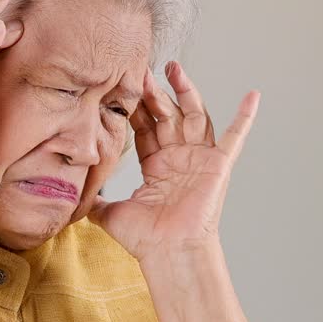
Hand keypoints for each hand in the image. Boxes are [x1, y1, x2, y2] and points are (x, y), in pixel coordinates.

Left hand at [89, 61, 258, 261]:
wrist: (168, 253)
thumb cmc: (145, 239)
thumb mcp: (109, 213)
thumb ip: (93, 198)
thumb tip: (69, 193)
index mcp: (156, 166)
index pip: (145, 128)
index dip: (134, 107)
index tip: (122, 85)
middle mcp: (178, 158)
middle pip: (167, 115)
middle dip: (155, 92)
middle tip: (142, 68)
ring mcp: (199, 159)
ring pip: (193, 115)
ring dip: (186, 91)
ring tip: (174, 68)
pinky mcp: (218, 165)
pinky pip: (234, 137)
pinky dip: (245, 117)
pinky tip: (253, 96)